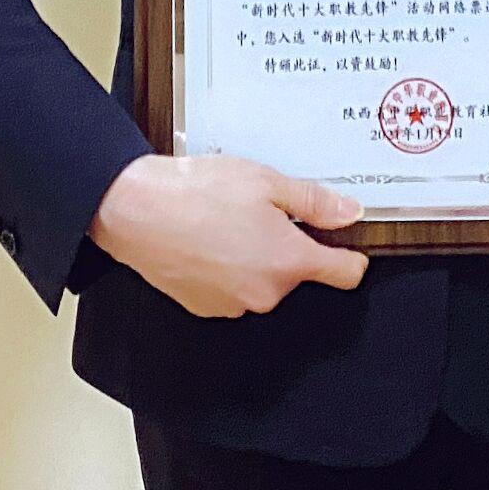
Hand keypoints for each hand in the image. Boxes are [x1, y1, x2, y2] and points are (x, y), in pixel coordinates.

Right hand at [89, 153, 369, 318]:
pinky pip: (233, 288)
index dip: (351, 255)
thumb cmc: (198, 192)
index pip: (344, 274)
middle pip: (297, 272)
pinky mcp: (205, 307)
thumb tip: (349, 214)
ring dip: (256, 255)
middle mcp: (265, 293)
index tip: (348, 244)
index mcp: (287, 262)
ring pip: (263, 279)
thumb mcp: (267, 182)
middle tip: (264, 208)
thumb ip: (315, 203)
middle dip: (289, 243)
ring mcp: (233, 305)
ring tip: (229, 218)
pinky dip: (229, 267)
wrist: (137, 210)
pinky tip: (210, 237)